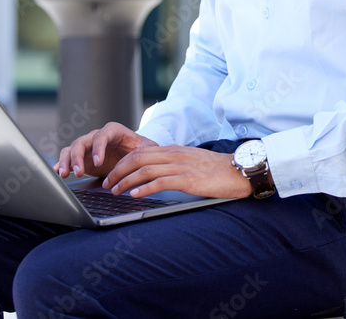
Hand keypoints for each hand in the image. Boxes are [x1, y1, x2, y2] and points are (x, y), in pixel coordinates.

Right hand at [54, 122, 156, 179]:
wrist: (132, 152)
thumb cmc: (140, 148)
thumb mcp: (147, 148)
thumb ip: (147, 151)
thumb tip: (149, 159)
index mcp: (112, 131)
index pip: (101, 136)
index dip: (98, 148)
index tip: (98, 162)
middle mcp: (96, 137)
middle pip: (81, 142)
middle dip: (77, 157)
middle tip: (79, 172)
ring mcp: (87, 147)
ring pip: (71, 149)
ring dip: (66, 161)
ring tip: (64, 174)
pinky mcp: (81, 158)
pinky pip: (66, 158)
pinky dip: (60, 165)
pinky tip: (56, 173)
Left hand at [103, 145, 253, 199]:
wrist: (240, 170)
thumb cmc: (218, 170)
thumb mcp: (191, 162)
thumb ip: (174, 165)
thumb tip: (157, 175)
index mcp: (173, 150)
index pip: (139, 151)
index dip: (122, 162)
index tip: (112, 173)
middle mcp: (174, 155)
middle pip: (137, 158)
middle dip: (118, 170)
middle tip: (106, 183)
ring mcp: (180, 166)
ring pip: (144, 169)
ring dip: (126, 181)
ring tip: (115, 191)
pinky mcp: (188, 179)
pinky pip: (160, 181)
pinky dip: (144, 188)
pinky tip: (134, 195)